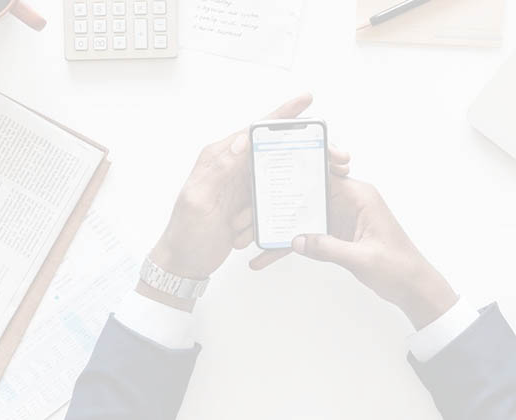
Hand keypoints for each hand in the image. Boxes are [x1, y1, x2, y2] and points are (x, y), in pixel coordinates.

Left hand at [143, 94, 349, 309]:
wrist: (184, 263)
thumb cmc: (185, 233)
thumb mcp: (199, 199)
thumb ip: (220, 168)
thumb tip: (243, 139)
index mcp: (219, 158)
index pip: (255, 130)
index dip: (282, 115)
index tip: (305, 100)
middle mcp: (233, 167)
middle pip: (273, 148)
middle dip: (300, 149)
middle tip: (331, 154)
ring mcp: (242, 186)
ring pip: (277, 174)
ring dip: (291, 184)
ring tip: (316, 183)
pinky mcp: (249, 203)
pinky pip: (273, 198)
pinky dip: (280, 205)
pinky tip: (292, 209)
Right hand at [251, 176, 457, 329]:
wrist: (413, 287)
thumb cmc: (399, 267)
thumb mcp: (362, 258)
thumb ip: (328, 247)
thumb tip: (297, 240)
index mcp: (360, 196)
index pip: (324, 176)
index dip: (297, 175)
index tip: (273, 176)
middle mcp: (349, 202)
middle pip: (308, 196)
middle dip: (281, 204)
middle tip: (252, 212)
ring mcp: (341, 218)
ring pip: (304, 217)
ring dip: (282, 229)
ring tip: (254, 239)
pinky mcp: (337, 234)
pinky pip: (310, 236)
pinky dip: (294, 245)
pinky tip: (270, 256)